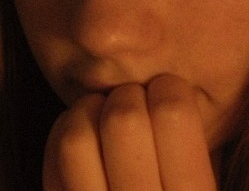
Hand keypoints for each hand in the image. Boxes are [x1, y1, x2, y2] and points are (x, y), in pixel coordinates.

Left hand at [43, 74, 216, 189]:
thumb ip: (196, 159)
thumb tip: (169, 89)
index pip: (173, 112)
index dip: (169, 88)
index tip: (168, 93)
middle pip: (122, 117)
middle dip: (127, 96)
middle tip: (135, 105)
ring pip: (76, 135)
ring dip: (89, 110)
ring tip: (104, 117)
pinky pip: (52, 157)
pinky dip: (63, 131)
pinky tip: (83, 136)